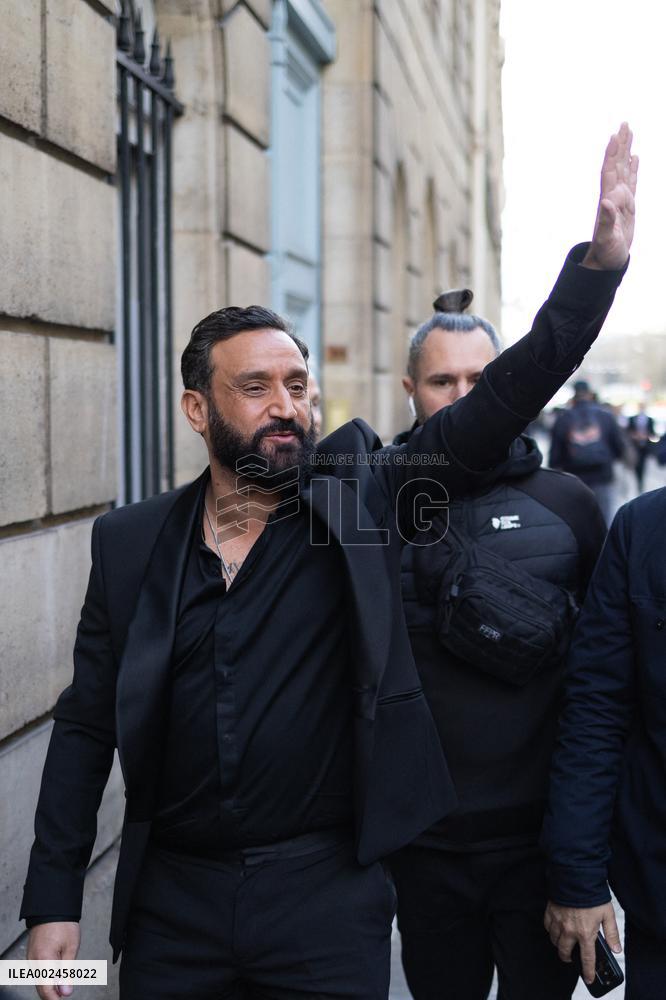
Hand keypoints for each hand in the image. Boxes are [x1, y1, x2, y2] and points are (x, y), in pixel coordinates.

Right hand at [27, 922, 80, 999]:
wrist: (52, 909)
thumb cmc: (63, 925)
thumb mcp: (71, 948)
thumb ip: (67, 972)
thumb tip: (65, 992)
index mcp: (43, 960)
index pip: (46, 989)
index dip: (55, 998)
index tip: (63, 999)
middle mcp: (34, 961)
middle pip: (41, 987)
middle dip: (53, 993)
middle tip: (66, 993)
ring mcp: (31, 958)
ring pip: (39, 980)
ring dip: (50, 985)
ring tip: (64, 984)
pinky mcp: (32, 954)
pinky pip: (38, 971)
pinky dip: (46, 976)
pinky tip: (57, 974)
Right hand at [544, 900, 620, 984]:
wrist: (575, 877)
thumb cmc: (591, 895)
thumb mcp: (607, 914)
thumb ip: (612, 934)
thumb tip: (616, 949)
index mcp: (585, 934)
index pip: (587, 959)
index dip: (588, 972)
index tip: (588, 979)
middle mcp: (570, 931)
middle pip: (564, 952)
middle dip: (567, 958)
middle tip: (571, 958)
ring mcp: (558, 922)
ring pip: (554, 941)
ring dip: (559, 944)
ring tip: (564, 943)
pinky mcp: (550, 912)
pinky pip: (547, 927)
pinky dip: (551, 930)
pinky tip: (555, 928)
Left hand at [583, 121, 637, 270]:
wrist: (606, 261)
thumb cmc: (606, 251)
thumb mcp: (606, 238)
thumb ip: (606, 221)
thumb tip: (607, 203)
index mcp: (610, 199)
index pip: (610, 171)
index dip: (612, 154)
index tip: (615, 135)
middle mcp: (614, 195)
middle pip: (617, 164)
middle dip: (620, 144)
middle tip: (624, 123)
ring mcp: (621, 198)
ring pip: (625, 169)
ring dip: (626, 151)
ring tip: (629, 132)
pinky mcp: (628, 205)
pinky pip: (632, 181)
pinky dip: (634, 168)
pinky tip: (636, 157)